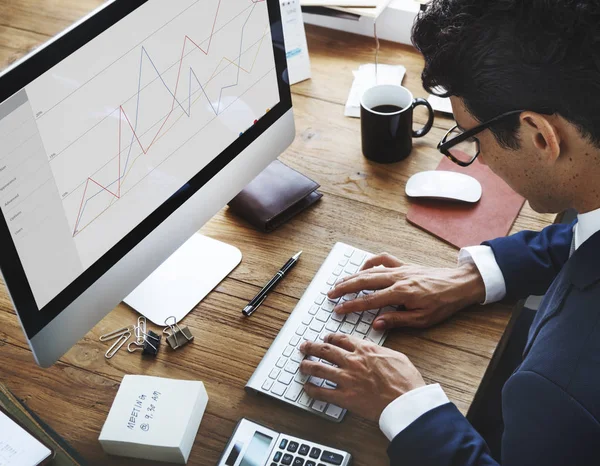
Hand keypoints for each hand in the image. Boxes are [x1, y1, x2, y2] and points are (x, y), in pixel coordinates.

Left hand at [299, 334, 424, 421]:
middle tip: (305, 347)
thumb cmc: (406, 381)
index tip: (326, 339)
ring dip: (308, 366)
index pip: (341, 339)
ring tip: (302, 365)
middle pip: (325, 350)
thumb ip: (380, 351)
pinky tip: (307, 388)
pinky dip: (312, 390)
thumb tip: (373, 349)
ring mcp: (347, 379)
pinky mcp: (345, 397)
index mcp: (365, 350)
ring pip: (320, 368)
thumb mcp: (396, 356)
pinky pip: (323, 393)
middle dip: (312, 347)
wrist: (406, 402)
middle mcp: (353, 361)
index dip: (330, 338)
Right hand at [328, 253, 485, 329]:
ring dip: (352, 276)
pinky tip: (362, 268)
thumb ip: (397, 320)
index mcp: (401, 293)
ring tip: (339, 283)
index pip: (369, 300)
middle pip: (364, 281)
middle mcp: (398, 278)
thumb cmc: (444, 303)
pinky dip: (370, 263)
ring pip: (370, 271)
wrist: (460, 284)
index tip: (338, 309)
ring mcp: (401, 269)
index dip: (351, 305)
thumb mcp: (422, 319)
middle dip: (344, 288)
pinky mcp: (405, 264)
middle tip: (330, 294)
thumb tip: (376, 323)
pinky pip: (383, 259)